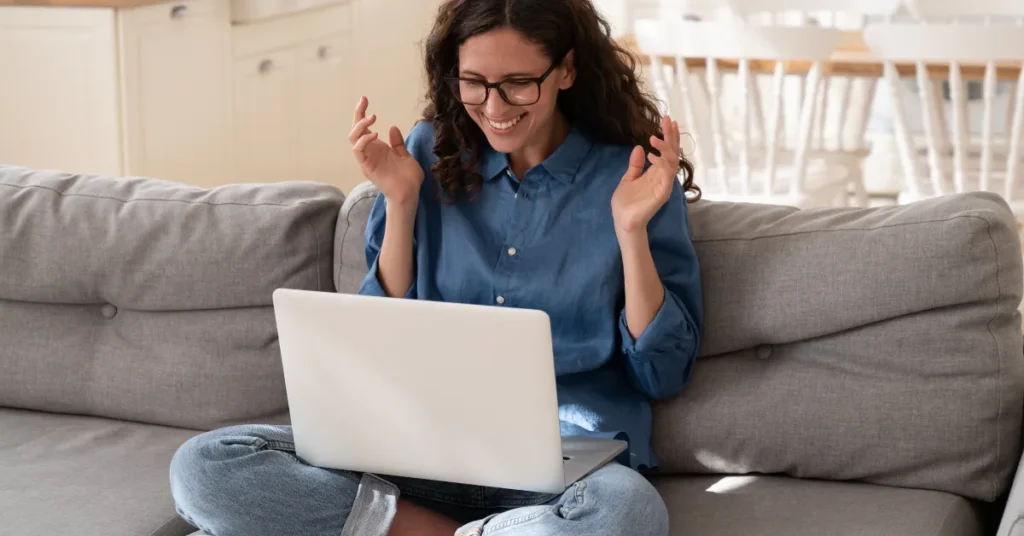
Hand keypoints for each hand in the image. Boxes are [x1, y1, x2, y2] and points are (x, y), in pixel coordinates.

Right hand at [350, 96, 424, 210]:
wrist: (410, 194)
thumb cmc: (408, 178)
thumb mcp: (405, 156)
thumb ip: (397, 143)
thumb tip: (392, 127)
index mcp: (377, 148)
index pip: (364, 128)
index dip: (362, 113)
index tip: (364, 99)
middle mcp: (369, 152)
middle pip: (355, 130)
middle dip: (357, 114)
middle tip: (364, 102)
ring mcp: (367, 160)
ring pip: (353, 139)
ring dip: (360, 126)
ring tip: (372, 118)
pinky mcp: (367, 167)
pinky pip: (358, 151)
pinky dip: (363, 141)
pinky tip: (374, 134)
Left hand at [612, 115, 680, 234]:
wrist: (623, 221)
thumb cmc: (626, 203)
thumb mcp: (628, 178)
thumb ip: (635, 165)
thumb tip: (638, 148)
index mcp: (656, 173)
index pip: (667, 151)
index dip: (668, 137)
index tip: (667, 121)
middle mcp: (663, 177)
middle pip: (672, 153)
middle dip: (671, 136)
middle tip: (668, 120)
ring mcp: (664, 184)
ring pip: (672, 161)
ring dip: (665, 148)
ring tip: (654, 138)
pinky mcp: (662, 192)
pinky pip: (667, 175)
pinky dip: (662, 163)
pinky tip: (652, 155)